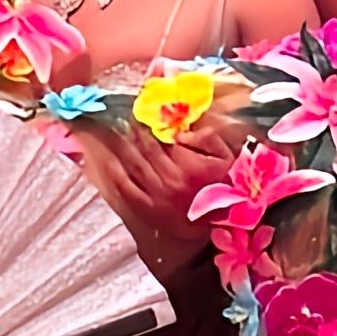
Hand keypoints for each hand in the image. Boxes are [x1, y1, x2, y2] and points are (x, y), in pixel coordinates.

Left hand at [96, 120, 233, 242]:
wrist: (224, 223)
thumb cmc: (226, 186)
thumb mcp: (226, 158)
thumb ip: (207, 139)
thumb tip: (180, 130)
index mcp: (188, 164)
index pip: (161, 138)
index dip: (148, 123)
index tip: (139, 112)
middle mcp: (170, 178)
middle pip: (145, 148)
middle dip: (132, 131)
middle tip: (121, 118)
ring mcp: (157, 195)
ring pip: (133, 164)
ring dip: (122, 146)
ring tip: (114, 131)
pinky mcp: (148, 209)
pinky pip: (127, 187)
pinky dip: (116, 172)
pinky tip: (109, 160)